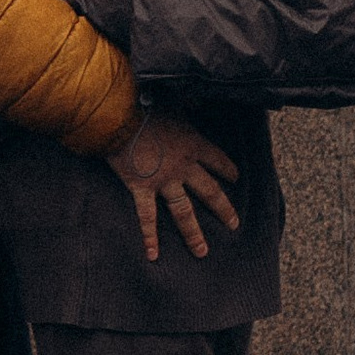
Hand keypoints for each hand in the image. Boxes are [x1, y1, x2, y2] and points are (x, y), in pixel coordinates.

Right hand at [104, 111, 241, 264]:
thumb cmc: (144, 103)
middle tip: (233, 224)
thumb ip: (187, 104)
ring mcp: (164, 180)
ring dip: (194, 233)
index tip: (235, 177)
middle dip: (223, 209)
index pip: (217, 160)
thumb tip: (196, 99)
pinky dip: (150, 237)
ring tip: (202, 251)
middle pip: (209, 192)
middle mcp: (184, 166)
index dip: (228, 169)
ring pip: (184, 212)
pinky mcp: (142, 188)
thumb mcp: (173, 101)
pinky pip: (147, 217)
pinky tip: (153, 255)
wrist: (118, 113)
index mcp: (193, 143)